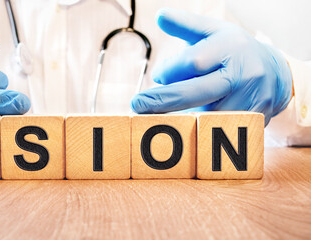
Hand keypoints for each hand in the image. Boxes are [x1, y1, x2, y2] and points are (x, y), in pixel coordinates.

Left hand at [131, 8, 292, 124]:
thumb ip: (185, 25)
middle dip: (163, 100)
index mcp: (229, 48)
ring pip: (205, 116)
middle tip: (136, 104)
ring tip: (157, 117)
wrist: (275, 72)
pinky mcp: (253, 121)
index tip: (156, 76)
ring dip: (179, 118)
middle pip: (196, 92)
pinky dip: (197, 130)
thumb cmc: (234, 50)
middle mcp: (241, 75)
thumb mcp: (213, 31)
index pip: (193, 62)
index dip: (169, 70)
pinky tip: (182, 129)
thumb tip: (160, 16)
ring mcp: (249, 100)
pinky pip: (218, 130)